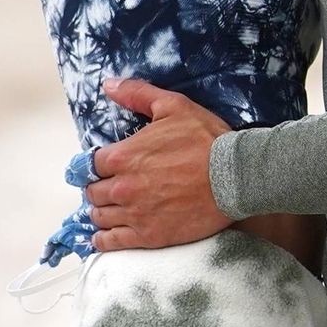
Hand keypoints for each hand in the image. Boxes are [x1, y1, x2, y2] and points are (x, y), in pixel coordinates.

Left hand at [85, 80, 232, 250]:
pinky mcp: (148, 236)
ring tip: (109, 210)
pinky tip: (104, 236)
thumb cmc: (207, 140)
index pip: (90, 165)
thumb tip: (108, 84)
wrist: (235, 177)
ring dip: (101, 212)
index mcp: (122, 156)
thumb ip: (137, 94)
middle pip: (93, 192)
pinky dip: (103, 240)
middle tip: (109, 188)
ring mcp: (134, 214)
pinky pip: (112, 242)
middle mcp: (122, 186)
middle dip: (99, 188)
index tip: (103, 168)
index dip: (95, 166)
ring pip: (99, 217)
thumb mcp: (173, 106)